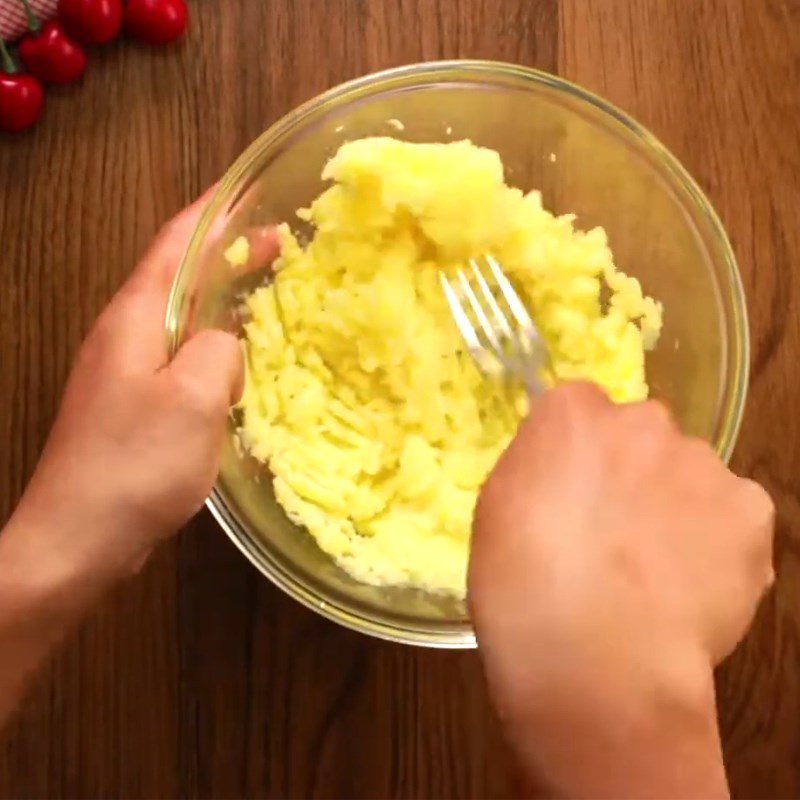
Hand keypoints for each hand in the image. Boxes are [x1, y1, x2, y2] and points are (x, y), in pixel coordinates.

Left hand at [7, 191, 243, 583]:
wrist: (76, 539)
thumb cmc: (136, 463)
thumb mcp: (196, 398)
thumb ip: (221, 351)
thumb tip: (226, 344)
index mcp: (134, 318)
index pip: (174, 244)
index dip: (213, 213)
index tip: (252, 192)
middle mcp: (124, 335)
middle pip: (179, 277)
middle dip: (227, 255)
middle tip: (281, 247)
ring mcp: (124, 373)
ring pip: (182, 321)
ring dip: (223, 303)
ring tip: (267, 300)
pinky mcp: (132, 407)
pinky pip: (181, 362)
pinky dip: (215, 349)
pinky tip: (239, 367)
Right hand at [469, 383, 773, 798]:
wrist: (594, 660)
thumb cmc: (521, 588)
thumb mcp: (499, 511)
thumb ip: (538, 470)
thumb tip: (565, 473)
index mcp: (571, 415)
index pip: (580, 407)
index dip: (578, 451)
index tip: (573, 489)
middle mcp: (641, 421)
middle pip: (641, 432)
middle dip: (632, 469)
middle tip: (616, 533)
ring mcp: (702, 463)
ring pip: (691, 473)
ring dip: (677, 504)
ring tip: (656, 572)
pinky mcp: (750, 511)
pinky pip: (733, 514)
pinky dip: (719, 540)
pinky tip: (693, 584)